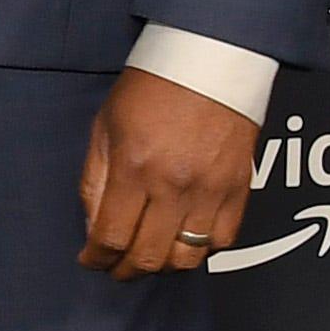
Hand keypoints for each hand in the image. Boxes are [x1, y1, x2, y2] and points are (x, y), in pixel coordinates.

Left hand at [78, 66, 257, 277]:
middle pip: (148, 256)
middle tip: (116, 267)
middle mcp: (174, 184)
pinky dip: (201, 249)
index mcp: (135, 166)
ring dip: (163, 265)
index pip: (111, 236)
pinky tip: (185, 240)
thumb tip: (93, 225)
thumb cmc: (152, 86)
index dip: (96, 258)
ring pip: (187, 257)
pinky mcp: (238, 189)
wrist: (209, 60)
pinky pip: (222, 240)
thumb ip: (96, 180)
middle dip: (125, 270)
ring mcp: (210, 190)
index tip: (91, 260)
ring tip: (150, 256)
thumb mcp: (106, 126)